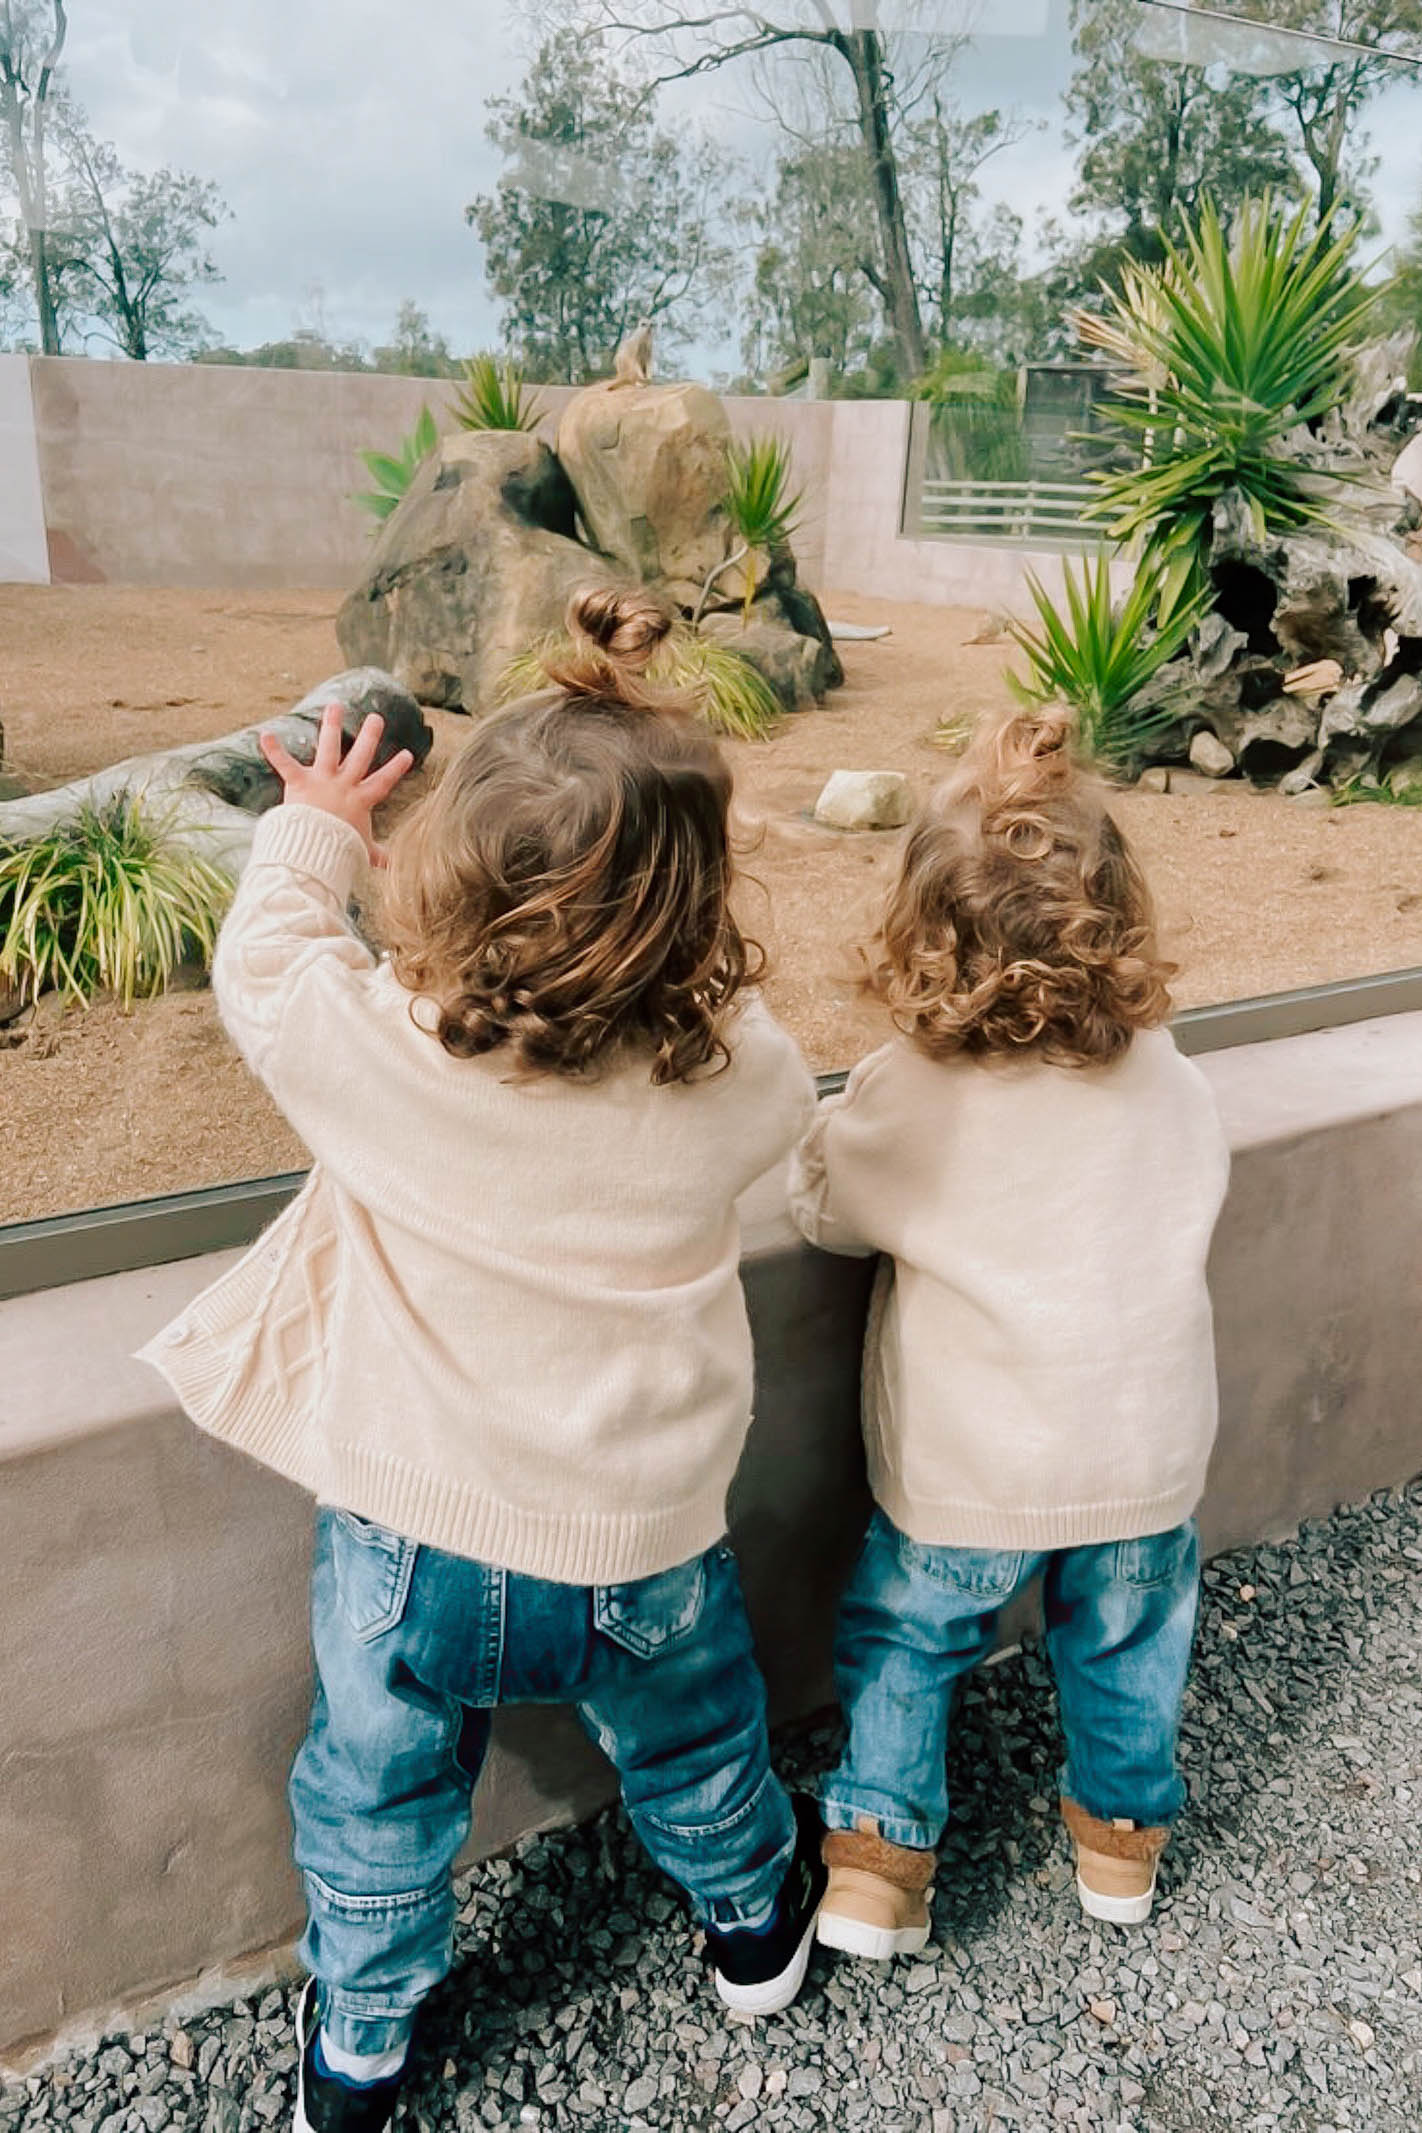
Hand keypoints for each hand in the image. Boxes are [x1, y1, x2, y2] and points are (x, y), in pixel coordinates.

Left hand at [259, 703, 414, 865]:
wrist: (317, 849)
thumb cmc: (339, 851)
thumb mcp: (361, 850)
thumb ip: (376, 854)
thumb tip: (393, 867)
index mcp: (360, 800)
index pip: (383, 782)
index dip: (395, 768)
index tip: (407, 754)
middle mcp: (344, 785)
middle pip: (360, 756)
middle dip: (369, 736)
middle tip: (376, 718)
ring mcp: (322, 781)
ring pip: (329, 748)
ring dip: (331, 726)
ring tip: (335, 706)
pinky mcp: (300, 783)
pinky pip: (286, 764)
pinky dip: (274, 750)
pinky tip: (265, 734)